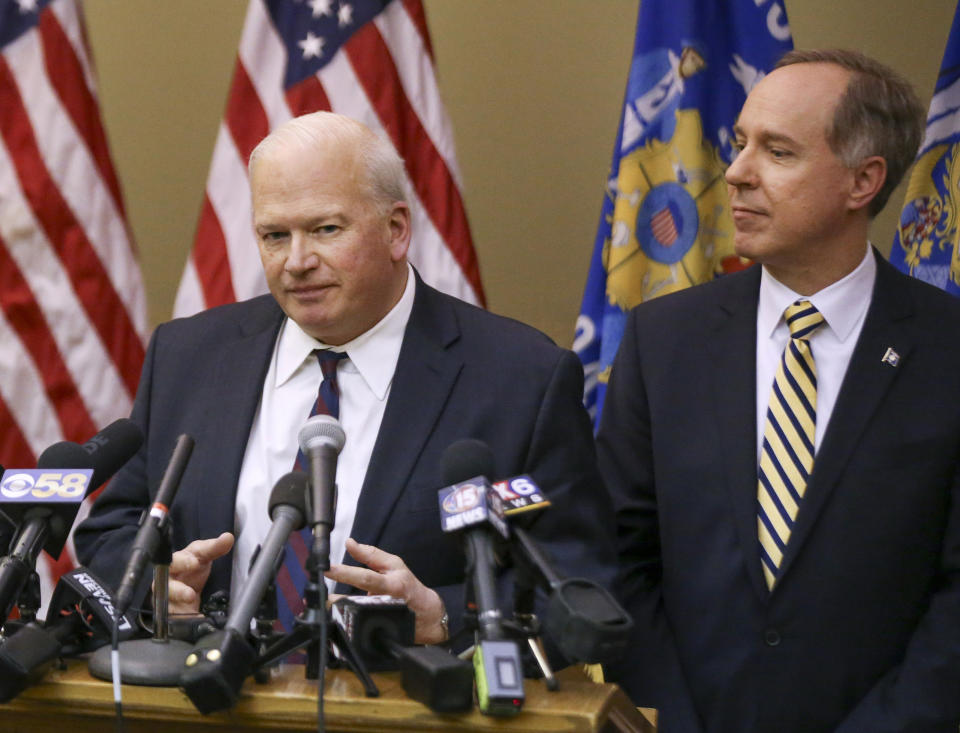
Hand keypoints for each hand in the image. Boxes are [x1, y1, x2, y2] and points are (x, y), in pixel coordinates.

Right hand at [162, 532, 233, 613]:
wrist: (190, 583)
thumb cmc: (193, 565)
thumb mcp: (204, 554)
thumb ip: (215, 547)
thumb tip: (227, 537)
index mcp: (174, 564)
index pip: (174, 561)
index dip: (183, 562)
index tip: (194, 563)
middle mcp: (167, 581)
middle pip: (165, 586)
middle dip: (177, 591)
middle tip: (190, 594)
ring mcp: (169, 598)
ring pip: (168, 605)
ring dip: (180, 609)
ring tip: (192, 611)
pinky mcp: (173, 613)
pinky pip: (176, 618)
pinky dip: (186, 620)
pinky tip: (196, 620)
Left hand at [326, 538, 447, 644]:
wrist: (426, 616)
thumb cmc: (409, 587)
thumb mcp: (395, 565)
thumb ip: (371, 554)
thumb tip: (350, 543)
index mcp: (391, 585)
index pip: (365, 578)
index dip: (346, 573)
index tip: (327, 569)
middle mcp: (384, 604)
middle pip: (353, 602)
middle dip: (334, 599)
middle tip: (319, 594)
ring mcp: (380, 621)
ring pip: (351, 618)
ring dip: (336, 611)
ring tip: (328, 604)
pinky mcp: (376, 633)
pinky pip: (355, 628)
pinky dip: (344, 622)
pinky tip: (338, 618)